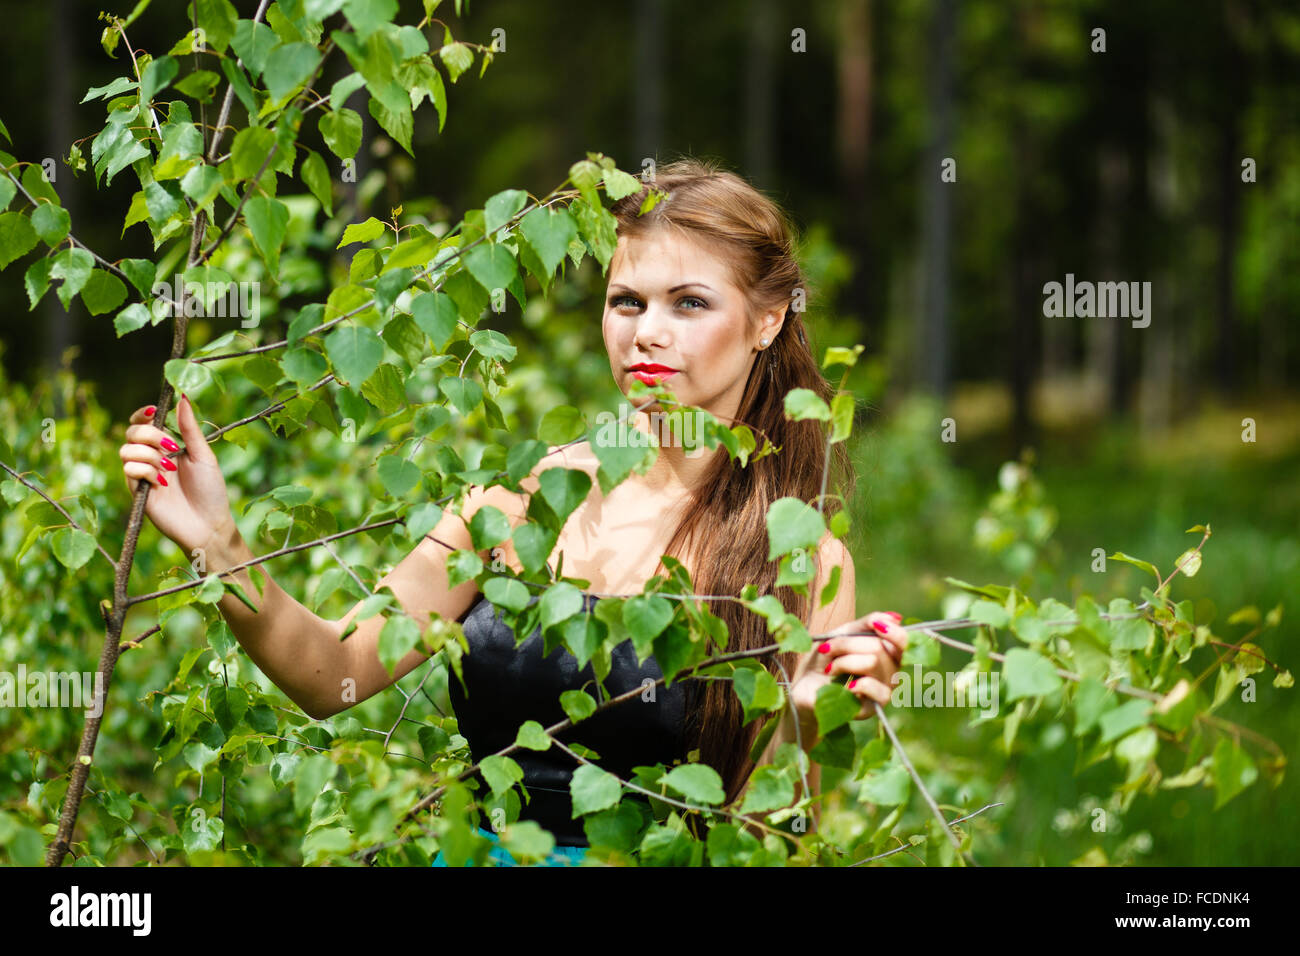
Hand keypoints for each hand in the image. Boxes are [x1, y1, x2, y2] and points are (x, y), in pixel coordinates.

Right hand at [119, 394, 237, 557]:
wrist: (208, 524)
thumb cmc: (211, 490)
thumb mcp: (203, 455)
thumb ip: (190, 428)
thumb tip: (183, 397)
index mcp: (168, 445)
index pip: (145, 421)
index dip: (144, 414)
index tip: (155, 412)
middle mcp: (152, 457)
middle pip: (132, 431)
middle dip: (150, 434)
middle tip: (171, 447)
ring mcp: (142, 473)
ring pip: (126, 450)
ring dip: (149, 455)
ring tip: (170, 470)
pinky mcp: (136, 490)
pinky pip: (128, 470)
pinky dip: (146, 472)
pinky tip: (162, 484)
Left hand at [789, 611, 907, 740]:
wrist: (804, 685)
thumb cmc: (825, 658)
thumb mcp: (843, 633)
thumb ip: (867, 624)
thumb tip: (895, 617)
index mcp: (887, 654)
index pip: (905, 642)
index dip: (893, 631)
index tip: (875, 625)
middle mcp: (891, 673)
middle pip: (878, 648)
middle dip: (846, 644)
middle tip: (827, 649)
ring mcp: (883, 691)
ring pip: (871, 663)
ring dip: (843, 661)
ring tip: (830, 669)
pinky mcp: (872, 708)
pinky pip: (871, 687)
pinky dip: (852, 682)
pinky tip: (843, 686)